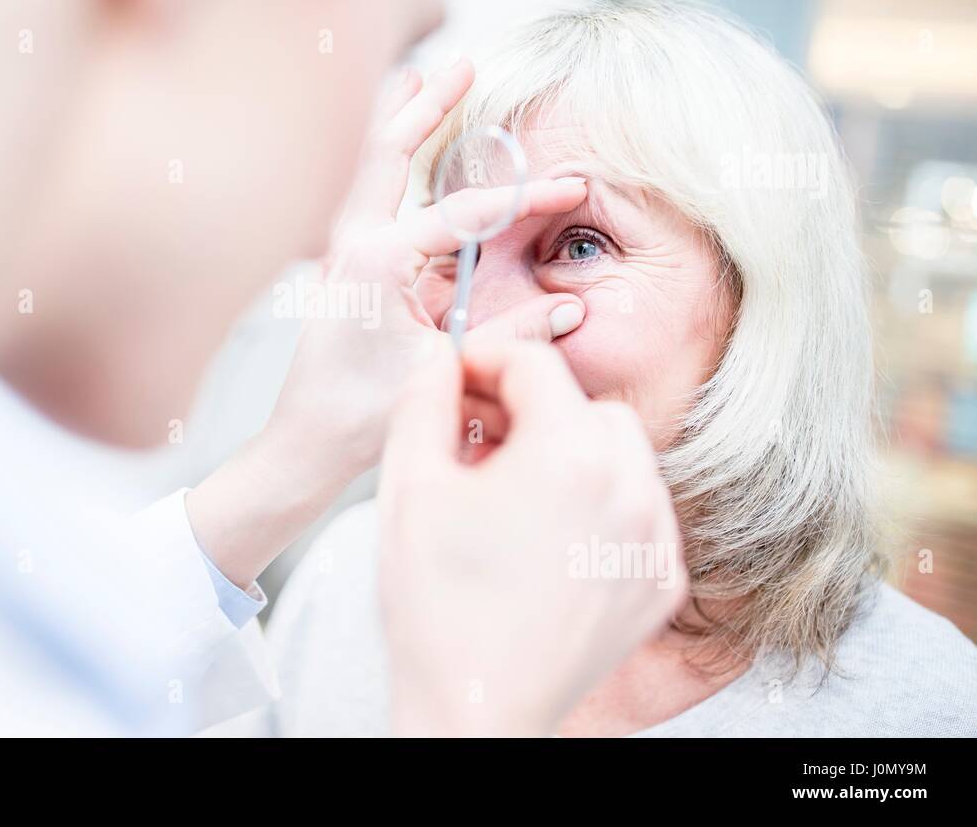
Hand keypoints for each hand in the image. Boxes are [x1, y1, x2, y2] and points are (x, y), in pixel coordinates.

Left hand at [188, 59, 587, 588]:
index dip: (523, 201)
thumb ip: (508, 335)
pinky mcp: (339, 265)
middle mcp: (348, 244)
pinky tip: (397, 142)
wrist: (303, 443)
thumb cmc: (360, 416)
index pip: (463, 217)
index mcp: (374, 263)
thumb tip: (569, 310)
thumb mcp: (443, 370)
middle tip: (464, 62)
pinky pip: (364, 195)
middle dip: (430, 106)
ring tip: (419, 76)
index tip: (569, 188)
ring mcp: (337, 251)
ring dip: (397, 121)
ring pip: (369, 166)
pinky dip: (383, 160)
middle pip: (388, 153)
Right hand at [379, 340, 686, 736]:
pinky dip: (601, 504)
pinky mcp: (659, 582)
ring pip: (621, 455)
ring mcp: (652, 540)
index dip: (486, 359)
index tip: (457, 379)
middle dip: (532, 408)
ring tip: (512, 490)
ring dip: (570, 452)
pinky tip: (548, 533)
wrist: (474, 710)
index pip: (535, 364)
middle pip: (585, 406)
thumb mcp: (409, 485)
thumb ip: (423, 400)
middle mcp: (629, 490)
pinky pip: (640, 510)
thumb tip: (438, 357)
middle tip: (479, 439)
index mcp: (569, 456)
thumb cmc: (438, 609)